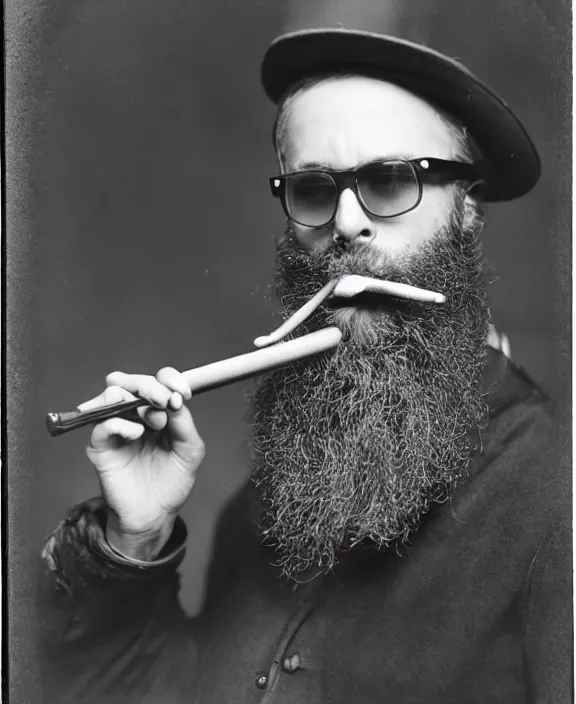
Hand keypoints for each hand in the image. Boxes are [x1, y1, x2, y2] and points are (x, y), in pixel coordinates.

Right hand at [79, 367, 205, 556]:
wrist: (155, 514)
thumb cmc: (172, 482)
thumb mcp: (190, 450)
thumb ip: (184, 422)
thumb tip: (174, 398)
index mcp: (158, 411)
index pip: (158, 381)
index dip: (169, 379)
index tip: (182, 392)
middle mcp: (135, 415)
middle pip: (133, 382)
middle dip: (151, 386)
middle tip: (164, 400)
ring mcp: (116, 428)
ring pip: (113, 394)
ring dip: (134, 398)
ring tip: (153, 419)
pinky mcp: (101, 446)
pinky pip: (102, 424)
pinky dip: (119, 422)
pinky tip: (136, 433)